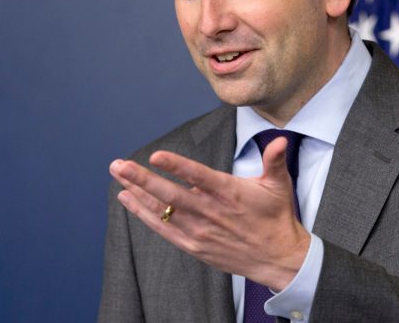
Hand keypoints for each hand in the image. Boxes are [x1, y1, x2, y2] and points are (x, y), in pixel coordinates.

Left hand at [109, 136, 310, 290]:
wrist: (276, 258)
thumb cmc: (276, 217)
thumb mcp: (279, 185)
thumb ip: (275, 160)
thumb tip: (281, 139)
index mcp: (229, 193)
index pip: (199, 176)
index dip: (177, 166)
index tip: (156, 156)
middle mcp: (211, 212)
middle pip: (171, 194)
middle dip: (142, 178)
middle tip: (119, 165)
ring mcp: (200, 231)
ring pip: (162, 211)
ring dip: (137, 193)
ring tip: (118, 177)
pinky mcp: (194, 245)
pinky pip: (163, 229)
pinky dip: (143, 215)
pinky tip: (128, 199)